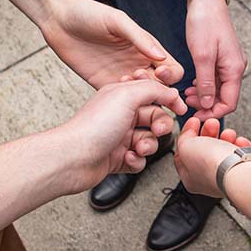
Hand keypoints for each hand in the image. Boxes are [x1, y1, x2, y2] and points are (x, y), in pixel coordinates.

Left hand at [44, 0, 184, 88]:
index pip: (172, 68)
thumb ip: (140, 38)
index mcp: (146, 47)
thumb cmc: (88, 13)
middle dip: (158, 90)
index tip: (159, 73)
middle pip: (161, 86)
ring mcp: (122, 75)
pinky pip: (122, 101)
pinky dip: (124, 104)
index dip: (170, 75)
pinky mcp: (105, 84)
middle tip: (142, 84)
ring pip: (143, 97)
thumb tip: (160, 56)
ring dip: (141, 98)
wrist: (59, 20)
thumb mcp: (117, 20)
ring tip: (126, 87)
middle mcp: (138, 63)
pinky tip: (115, 94)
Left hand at [59, 79, 187, 189]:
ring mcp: (118, 137)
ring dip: (149, 146)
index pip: (154, 93)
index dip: (168, 100)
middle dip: (160, 126)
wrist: (72, 159)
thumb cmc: (93, 127)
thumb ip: (154, 89)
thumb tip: (172, 93)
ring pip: (149, 141)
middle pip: (155, 118)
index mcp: (121, 95)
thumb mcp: (127, 95)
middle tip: (157, 131)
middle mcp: (120, 115)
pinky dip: (137, 160)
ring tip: (138, 148)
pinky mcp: (116, 157)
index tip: (179, 108)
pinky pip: (139, 160)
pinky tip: (126, 158)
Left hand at [174, 117, 250, 198]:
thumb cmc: (211, 164)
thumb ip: (184, 138)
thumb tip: (188, 133)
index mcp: (190, 178)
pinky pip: (240, 154)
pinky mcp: (243, 171)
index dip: (187, 136)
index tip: (193, 123)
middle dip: (208, 133)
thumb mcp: (185, 146)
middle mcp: (208, 180)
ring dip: (226, 137)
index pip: (184, 154)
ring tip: (228, 133)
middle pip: (205, 150)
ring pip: (223, 151)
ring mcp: (226, 175)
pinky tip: (239, 142)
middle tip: (211, 123)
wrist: (237, 169)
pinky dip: (240, 145)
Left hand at [183, 0, 245, 118]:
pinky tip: (192, 85)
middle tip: (188, 105)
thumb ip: (206, 82)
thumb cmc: (205, 22)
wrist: (206, 0)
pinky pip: (216, 78)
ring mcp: (230, 62)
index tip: (196, 115)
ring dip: (205, 96)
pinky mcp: (223, 57)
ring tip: (186, 95)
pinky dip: (205, 85)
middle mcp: (236, 67)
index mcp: (235, 69)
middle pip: (225, 98)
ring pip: (220, 89)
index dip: (213, 112)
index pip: (229, 103)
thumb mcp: (202, 56)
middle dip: (207, 105)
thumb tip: (208, 104)